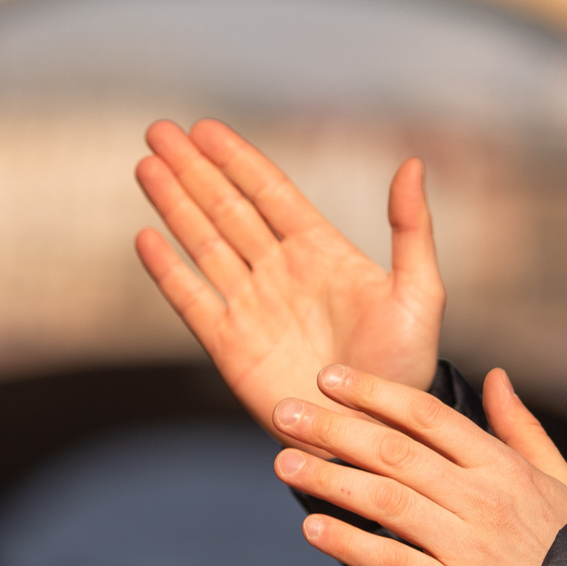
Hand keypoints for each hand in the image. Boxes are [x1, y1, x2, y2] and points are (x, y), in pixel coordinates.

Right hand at [133, 119, 442, 440]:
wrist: (373, 437)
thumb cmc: (405, 368)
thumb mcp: (420, 294)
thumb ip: (411, 228)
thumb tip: (412, 163)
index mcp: (321, 252)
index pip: (269, 192)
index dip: (236, 159)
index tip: (204, 128)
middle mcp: (279, 273)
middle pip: (226, 208)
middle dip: (193, 169)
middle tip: (159, 130)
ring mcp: (252, 308)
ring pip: (203, 243)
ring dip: (174, 205)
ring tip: (146, 166)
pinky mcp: (230, 348)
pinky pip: (192, 301)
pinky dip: (167, 271)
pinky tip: (145, 239)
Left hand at [271, 364, 566, 565]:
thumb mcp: (558, 478)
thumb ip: (521, 427)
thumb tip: (497, 375)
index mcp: (501, 466)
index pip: (426, 415)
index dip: (373, 393)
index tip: (327, 377)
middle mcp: (480, 498)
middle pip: (394, 452)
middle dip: (333, 428)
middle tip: (284, 413)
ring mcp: (466, 546)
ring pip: (386, 501)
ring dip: (329, 480)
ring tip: (284, 464)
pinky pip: (393, 562)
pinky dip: (350, 544)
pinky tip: (314, 530)